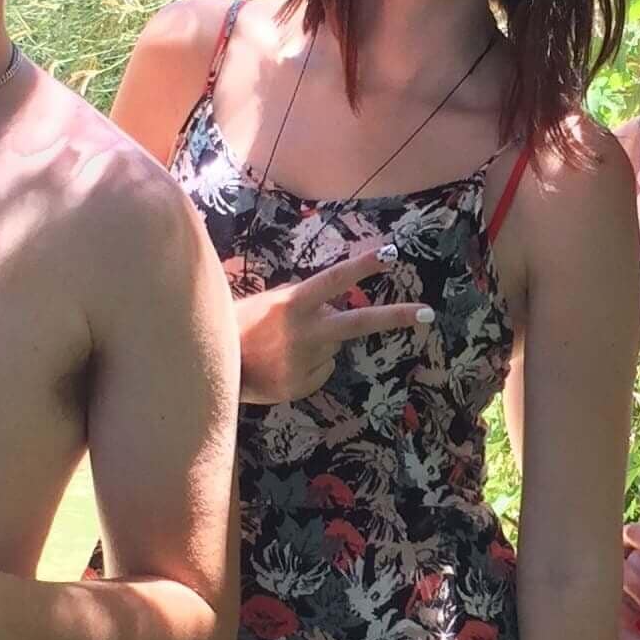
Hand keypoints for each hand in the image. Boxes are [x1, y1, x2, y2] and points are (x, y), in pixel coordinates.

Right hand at [236, 244, 433, 403]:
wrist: (211, 368)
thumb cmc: (242, 325)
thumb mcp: (271, 302)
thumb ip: (305, 300)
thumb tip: (339, 301)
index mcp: (292, 305)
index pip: (334, 280)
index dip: (363, 266)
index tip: (391, 253)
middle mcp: (302, 333)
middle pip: (358, 323)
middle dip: (395, 316)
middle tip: (428, 313)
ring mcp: (303, 363)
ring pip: (335, 347)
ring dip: (321, 343)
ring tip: (284, 345)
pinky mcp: (300, 387)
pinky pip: (323, 370)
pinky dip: (310, 366)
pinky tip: (283, 364)